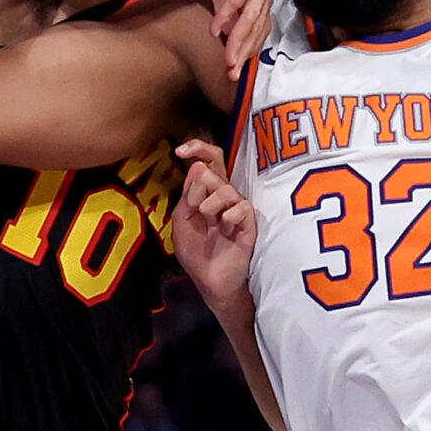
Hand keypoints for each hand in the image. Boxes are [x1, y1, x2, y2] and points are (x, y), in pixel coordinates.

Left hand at [173, 141, 256, 305]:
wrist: (210, 282)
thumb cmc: (197, 254)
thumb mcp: (181, 221)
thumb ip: (187, 194)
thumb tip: (198, 165)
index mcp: (208, 192)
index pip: (209, 159)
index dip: (197, 148)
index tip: (181, 151)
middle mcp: (225, 197)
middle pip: (214, 169)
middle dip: (198, 188)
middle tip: (197, 210)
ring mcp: (238, 209)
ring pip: (225, 188)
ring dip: (210, 206)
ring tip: (211, 223)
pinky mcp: (250, 224)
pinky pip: (242, 207)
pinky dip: (228, 217)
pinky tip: (226, 229)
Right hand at [195, 0, 275, 76]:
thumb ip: (223, 6)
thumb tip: (222, 33)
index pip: (258, 26)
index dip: (245, 48)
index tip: (232, 69)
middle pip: (258, 25)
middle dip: (243, 51)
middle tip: (231, 74)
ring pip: (253, 14)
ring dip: (238, 38)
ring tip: (227, 58)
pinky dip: (231, 12)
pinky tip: (218, 28)